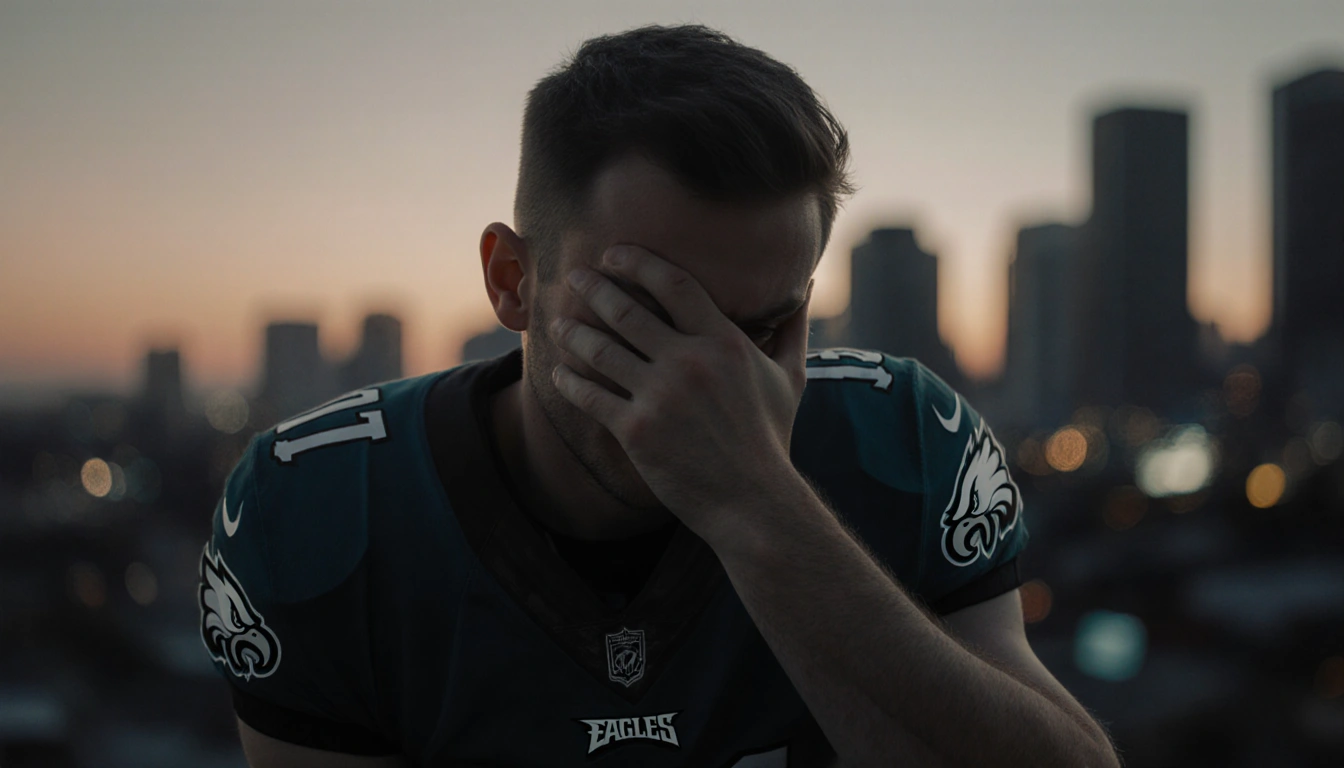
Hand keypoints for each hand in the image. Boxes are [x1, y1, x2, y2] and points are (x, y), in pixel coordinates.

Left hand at [549, 243, 813, 542]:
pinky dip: (568, 381)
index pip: (673, 283)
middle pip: (626, 310)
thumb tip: (808, 284)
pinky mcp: (637, 431)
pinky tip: (557, 372)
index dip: (637, 261)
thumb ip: (792, 327)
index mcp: (724, 342)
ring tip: (559, 322)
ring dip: (572, 331)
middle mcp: (689, 362)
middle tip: (573, 276)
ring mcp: (660, 397)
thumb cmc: (770, 439)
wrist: (754, 502)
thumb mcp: (790, 378)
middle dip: (593, 287)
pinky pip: (590, 396)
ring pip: (600, 350)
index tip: (613, 254)